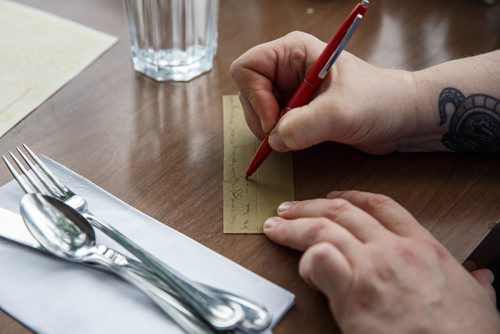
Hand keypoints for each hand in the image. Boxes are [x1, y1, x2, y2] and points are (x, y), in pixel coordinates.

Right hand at [230, 32, 427, 153]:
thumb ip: (303, 126)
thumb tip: (274, 140)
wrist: (401, 117)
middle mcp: (288, 68)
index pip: (248, 67)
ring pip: (258, 112)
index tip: (274, 119)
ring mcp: (291, 90)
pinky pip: (273, 125)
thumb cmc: (379, 101)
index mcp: (294, 52)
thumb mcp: (340, 113)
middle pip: (248, 92)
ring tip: (299, 136)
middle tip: (285, 134)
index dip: (254, 95)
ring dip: (271, 130)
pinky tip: (301, 140)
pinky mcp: (298, 110)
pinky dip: (279, 137)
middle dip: (262, 117)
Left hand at [263, 191, 499, 332]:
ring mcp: (371, 267)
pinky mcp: (351, 292)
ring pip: (324, 228)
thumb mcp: (479, 304)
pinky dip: (306, 259)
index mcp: (423, 247)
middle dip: (311, 205)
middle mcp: (394, 250)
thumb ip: (474, 284)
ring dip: (294, 226)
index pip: (381, 206)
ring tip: (276, 227)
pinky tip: (303, 268)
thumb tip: (480, 278)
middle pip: (344, 210)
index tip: (336, 196)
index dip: (353, 196)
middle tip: (290, 208)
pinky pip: (319, 258)